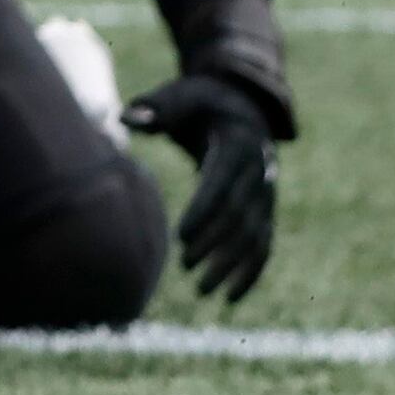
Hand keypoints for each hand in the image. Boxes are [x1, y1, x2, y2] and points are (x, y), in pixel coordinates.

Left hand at [121, 70, 283, 302]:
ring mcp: (268, 193)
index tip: (181, 237)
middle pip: (240, 214)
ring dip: (231, 266)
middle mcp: (260, 171)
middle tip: (184, 266)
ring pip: (256, 236)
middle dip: (214, 243)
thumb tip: (127, 117)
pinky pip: (264, 245)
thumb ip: (155, 108)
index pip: (223, 183)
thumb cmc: (199, 103)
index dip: (204, 210)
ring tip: (201, 291)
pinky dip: (251, 273)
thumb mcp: (180, 96)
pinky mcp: (267, 210)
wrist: (243, 105)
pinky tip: (230, 299)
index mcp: (239, 143)